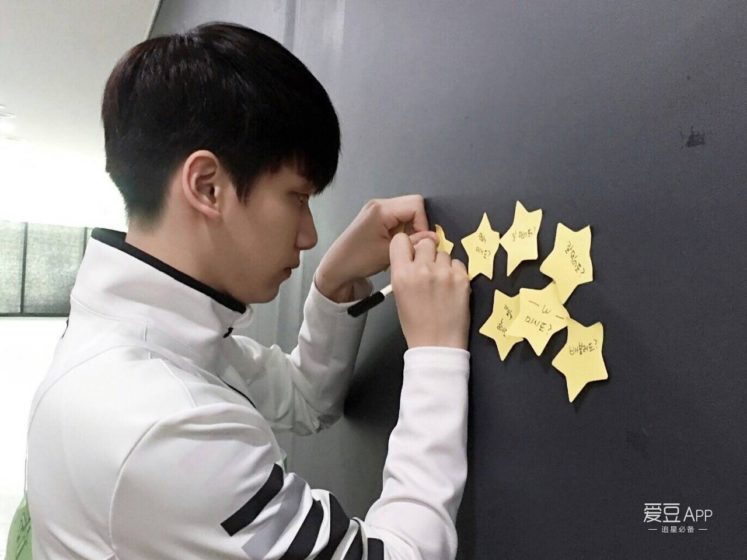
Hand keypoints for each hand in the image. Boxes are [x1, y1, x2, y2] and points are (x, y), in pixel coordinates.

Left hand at [315, 195, 437, 301]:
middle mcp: (379, 204)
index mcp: (381, 209)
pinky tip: (394, 244)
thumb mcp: (389, 254)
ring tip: (400, 246)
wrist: (337, 268)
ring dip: (409, 229)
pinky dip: (402, 230)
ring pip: (407, 212)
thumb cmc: (357, 261)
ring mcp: (377, 209)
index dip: (423, 223)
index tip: (419, 242)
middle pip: (413, 206)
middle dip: (417, 225)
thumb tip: (434, 238)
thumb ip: (414, 243)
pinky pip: (398, 218)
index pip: (416, 205)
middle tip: (411, 244)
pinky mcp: (376, 217)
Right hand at [389, 233, 470, 349]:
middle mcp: (422, 270)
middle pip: (425, 243)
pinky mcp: (462, 278)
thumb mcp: (400, 295)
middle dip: (427, 253)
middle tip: (429, 269)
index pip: (401, 240)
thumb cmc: (416, 324)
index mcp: (401, 274)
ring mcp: (444, 273)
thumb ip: (404, 272)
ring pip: (443, 253)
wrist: (437, 344)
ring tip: (441, 282)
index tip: (412, 253)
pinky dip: (455, 272)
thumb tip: (414, 256)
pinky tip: (451, 287)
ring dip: (442, 264)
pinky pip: (458, 263)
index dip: (407, 245)